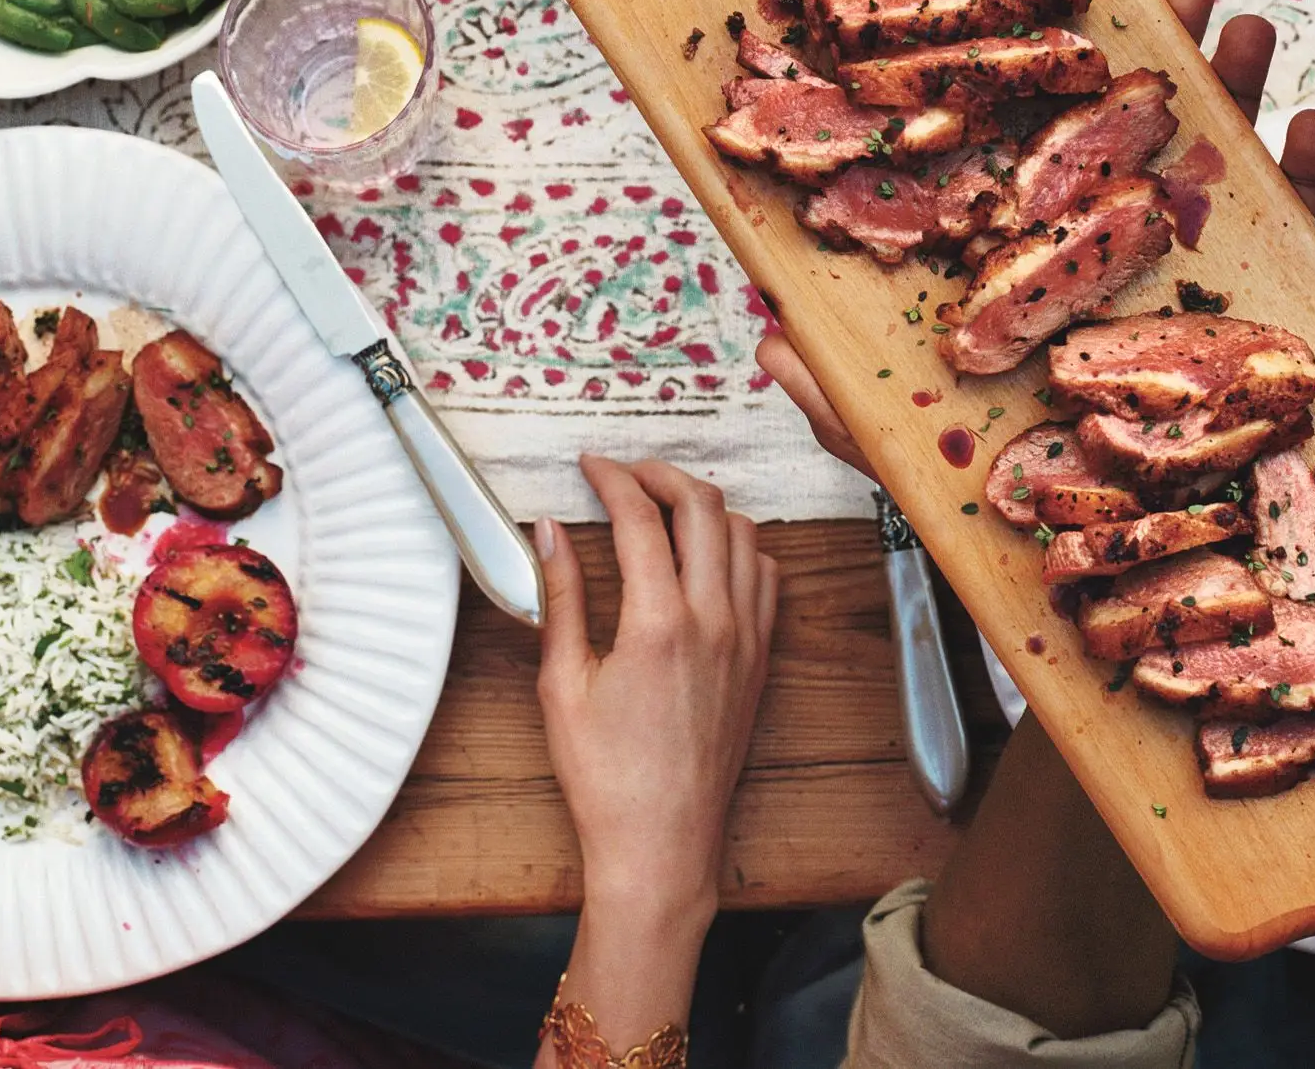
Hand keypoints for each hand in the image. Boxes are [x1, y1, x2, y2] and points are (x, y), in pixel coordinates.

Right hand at [531, 456, 775, 1059]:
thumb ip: (560, 596)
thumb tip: (548, 530)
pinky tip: (704, 555)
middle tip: (625, 474)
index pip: (641, 517)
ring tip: (661, 505)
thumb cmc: (604, 777)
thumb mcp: (561, 684)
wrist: (662, 847)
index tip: (588, 467)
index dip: (611, 478)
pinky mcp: (760, 660)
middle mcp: (714, 621)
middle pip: (703, 505)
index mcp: (658, 623)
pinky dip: (739, 547)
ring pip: (743, 533)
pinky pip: (767, 577)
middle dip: (660, 474)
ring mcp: (746, 639)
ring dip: (703, 504)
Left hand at [755, 0, 1314, 475]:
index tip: (1038, 7)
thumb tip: (765, 340)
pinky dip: (1308, 183)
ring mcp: (1171, 280)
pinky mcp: (1248, 322)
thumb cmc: (969, 499)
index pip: (1008, 154)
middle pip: (1115, 138)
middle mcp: (1087, 256)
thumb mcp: (884, 442)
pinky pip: (1289, 246)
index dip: (1022, 82)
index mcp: (1004, 260)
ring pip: (1203, 169)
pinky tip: (1314, 127)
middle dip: (1143, 55)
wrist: (1088, 584)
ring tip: (1240, 24)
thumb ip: (829, 390)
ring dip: (1230, 90)